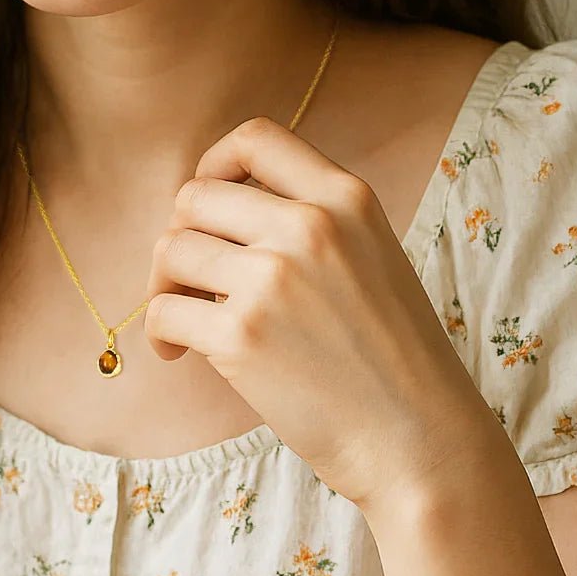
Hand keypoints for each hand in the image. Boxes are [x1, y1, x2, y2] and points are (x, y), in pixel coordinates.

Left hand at [144, 116, 493, 513]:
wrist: (416, 437)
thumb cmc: (392, 360)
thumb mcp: (373, 259)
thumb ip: (312, 226)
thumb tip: (218, 217)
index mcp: (346, 199)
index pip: (256, 138)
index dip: (213, 164)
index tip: (206, 207)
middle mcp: (309, 227)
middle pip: (195, 196)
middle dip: (180, 237)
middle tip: (189, 281)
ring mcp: (272, 279)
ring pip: (170, 249)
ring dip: (162, 285)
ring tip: (184, 321)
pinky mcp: (241, 335)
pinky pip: (163, 310)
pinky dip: (160, 332)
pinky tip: (178, 353)